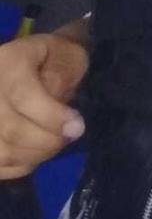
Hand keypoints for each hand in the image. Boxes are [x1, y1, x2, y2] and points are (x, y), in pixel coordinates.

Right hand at [0, 33, 87, 178]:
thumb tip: (63, 118)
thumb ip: (63, 76)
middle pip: (12, 129)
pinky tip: (34, 150)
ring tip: (54, 142)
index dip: (52, 117)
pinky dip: (20, 165)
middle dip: (49, 140)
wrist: (22, 64)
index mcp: (7, 62)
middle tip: (70, 136)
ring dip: (36, 155)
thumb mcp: (64, 53)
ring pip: (4, 152)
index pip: (23, 96)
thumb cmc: (49, 58)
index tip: (76, 127)